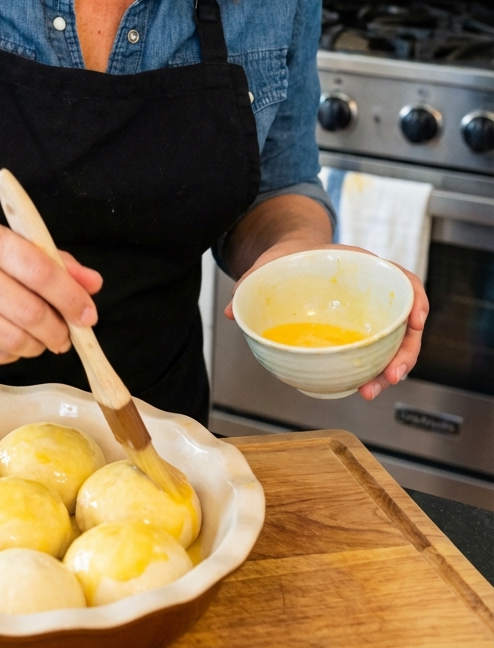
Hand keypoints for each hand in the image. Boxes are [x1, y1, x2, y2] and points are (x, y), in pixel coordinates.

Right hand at [0, 220, 101, 364]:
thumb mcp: (6, 246)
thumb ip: (53, 262)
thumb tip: (92, 284)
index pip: (39, 269)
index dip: (70, 296)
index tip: (88, 315)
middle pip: (29, 311)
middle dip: (58, 330)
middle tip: (66, 336)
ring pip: (13, 339)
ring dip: (37, 346)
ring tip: (41, 340)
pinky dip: (13, 355)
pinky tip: (13, 343)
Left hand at [224, 241, 428, 400]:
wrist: (289, 257)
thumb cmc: (289, 258)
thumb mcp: (273, 262)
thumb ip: (253, 281)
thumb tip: (232, 311)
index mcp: (362, 266)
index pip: (403, 279)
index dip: (415, 299)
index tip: (416, 321)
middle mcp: (373, 290)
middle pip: (405, 320)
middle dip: (405, 352)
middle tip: (391, 377)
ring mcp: (370, 313)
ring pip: (395, 343)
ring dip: (391, 369)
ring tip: (372, 390)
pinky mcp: (360, 331)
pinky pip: (376, 352)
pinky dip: (374, 370)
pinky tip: (363, 386)